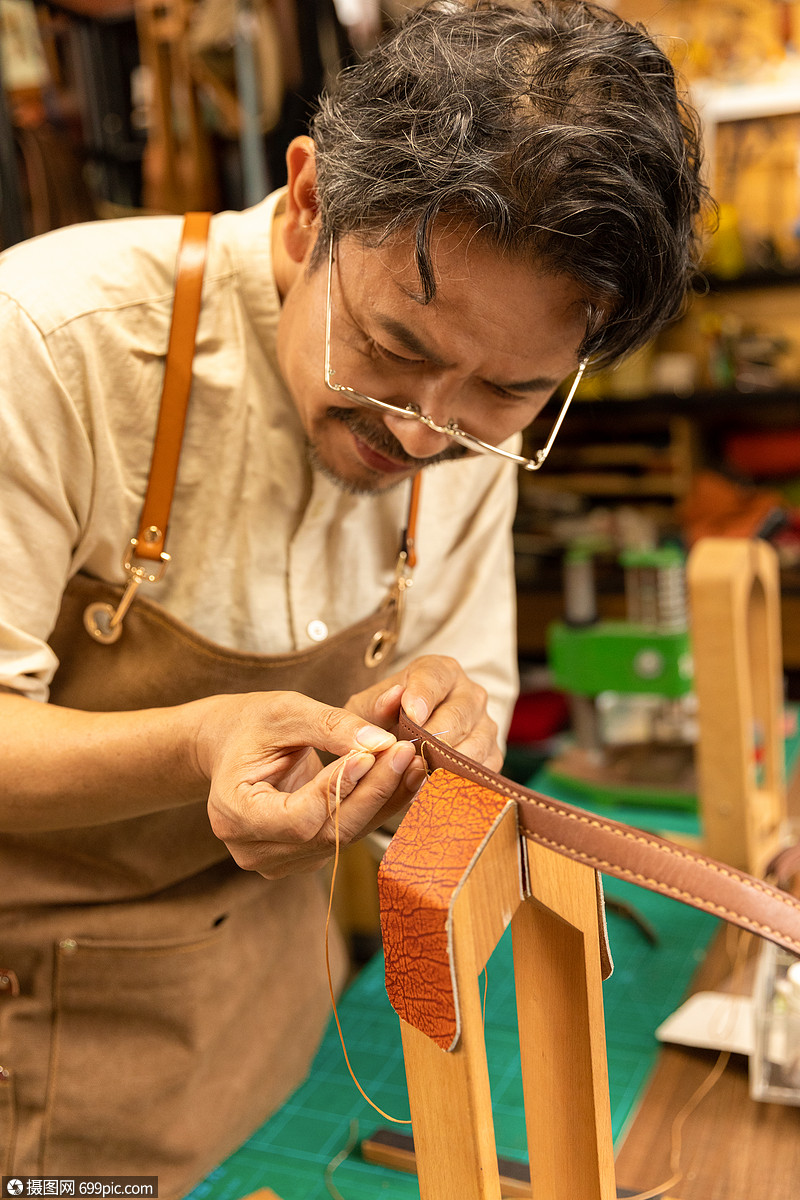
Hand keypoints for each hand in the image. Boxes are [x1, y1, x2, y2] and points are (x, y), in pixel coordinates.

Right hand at [194, 691, 425, 876]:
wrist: (232, 745)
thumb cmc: (252, 724)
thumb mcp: (285, 711)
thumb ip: (330, 725)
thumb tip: (381, 743)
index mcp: (233, 813)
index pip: (298, 817)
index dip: (338, 788)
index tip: (371, 754)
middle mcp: (252, 848)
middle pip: (327, 833)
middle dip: (372, 792)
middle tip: (406, 754)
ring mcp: (277, 861)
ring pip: (343, 837)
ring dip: (382, 800)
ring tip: (412, 762)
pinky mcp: (303, 856)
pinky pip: (346, 834)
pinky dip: (375, 806)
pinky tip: (399, 779)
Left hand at [348, 655, 502, 770]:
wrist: (402, 746)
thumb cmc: (382, 722)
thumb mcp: (368, 710)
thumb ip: (376, 704)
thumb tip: (393, 698)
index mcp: (440, 671)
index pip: (434, 677)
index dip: (423, 696)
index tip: (412, 717)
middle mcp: (469, 694)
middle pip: (458, 714)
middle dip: (433, 738)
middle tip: (411, 757)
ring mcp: (485, 725)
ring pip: (474, 744)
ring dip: (446, 764)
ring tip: (419, 776)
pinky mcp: (492, 755)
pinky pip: (482, 771)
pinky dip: (460, 781)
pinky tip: (436, 789)